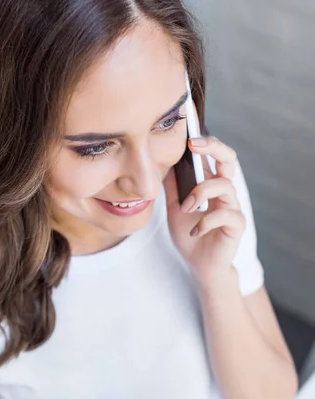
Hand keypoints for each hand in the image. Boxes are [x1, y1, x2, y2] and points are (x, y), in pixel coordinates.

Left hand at [164, 137, 245, 286]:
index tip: (187, 133)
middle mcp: (224, 192)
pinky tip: (195, 231)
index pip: (213, 155)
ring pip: (224, 185)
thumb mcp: (174, 209)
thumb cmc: (190, 236)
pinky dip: (205, 221)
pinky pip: (224, 215)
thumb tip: (161, 163)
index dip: (204, 141)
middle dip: (213, 147)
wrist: (199, 266)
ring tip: (185, 208)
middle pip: (229, 159)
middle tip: (193, 145)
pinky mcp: (236, 225)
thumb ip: (172, 188)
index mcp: (210, 185)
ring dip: (200, 193)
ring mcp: (232, 207)